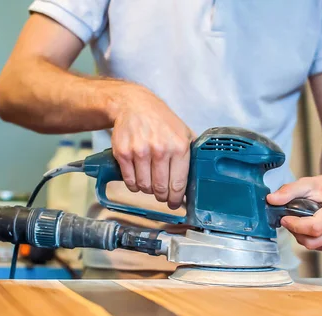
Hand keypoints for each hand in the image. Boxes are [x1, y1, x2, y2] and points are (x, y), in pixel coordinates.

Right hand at [110, 85, 194, 208]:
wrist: (134, 105)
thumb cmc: (161, 121)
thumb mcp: (183, 131)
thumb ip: (192, 153)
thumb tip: (198, 178)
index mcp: (179, 146)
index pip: (178, 184)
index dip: (176, 199)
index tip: (174, 203)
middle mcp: (160, 149)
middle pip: (160, 189)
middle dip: (162, 196)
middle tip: (162, 195)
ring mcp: (139, 152)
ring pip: (144, 187)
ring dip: (147, 189)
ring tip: (149, 182)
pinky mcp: (123, 153)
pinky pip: (129, 181)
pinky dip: (134, 185)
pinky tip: (138, 177)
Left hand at [267, 175, 321, 250]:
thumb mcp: (307, 183)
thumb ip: (289, 191)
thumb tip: (272, 199)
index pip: (315, 227)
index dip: (295, 225)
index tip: (285, 218)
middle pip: (313, 241)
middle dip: (296, 231)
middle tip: (290, 219)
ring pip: (314, 245)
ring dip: (301, 235)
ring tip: (301, 221)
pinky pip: (318, 247)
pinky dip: (309, 238)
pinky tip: (309, 226)